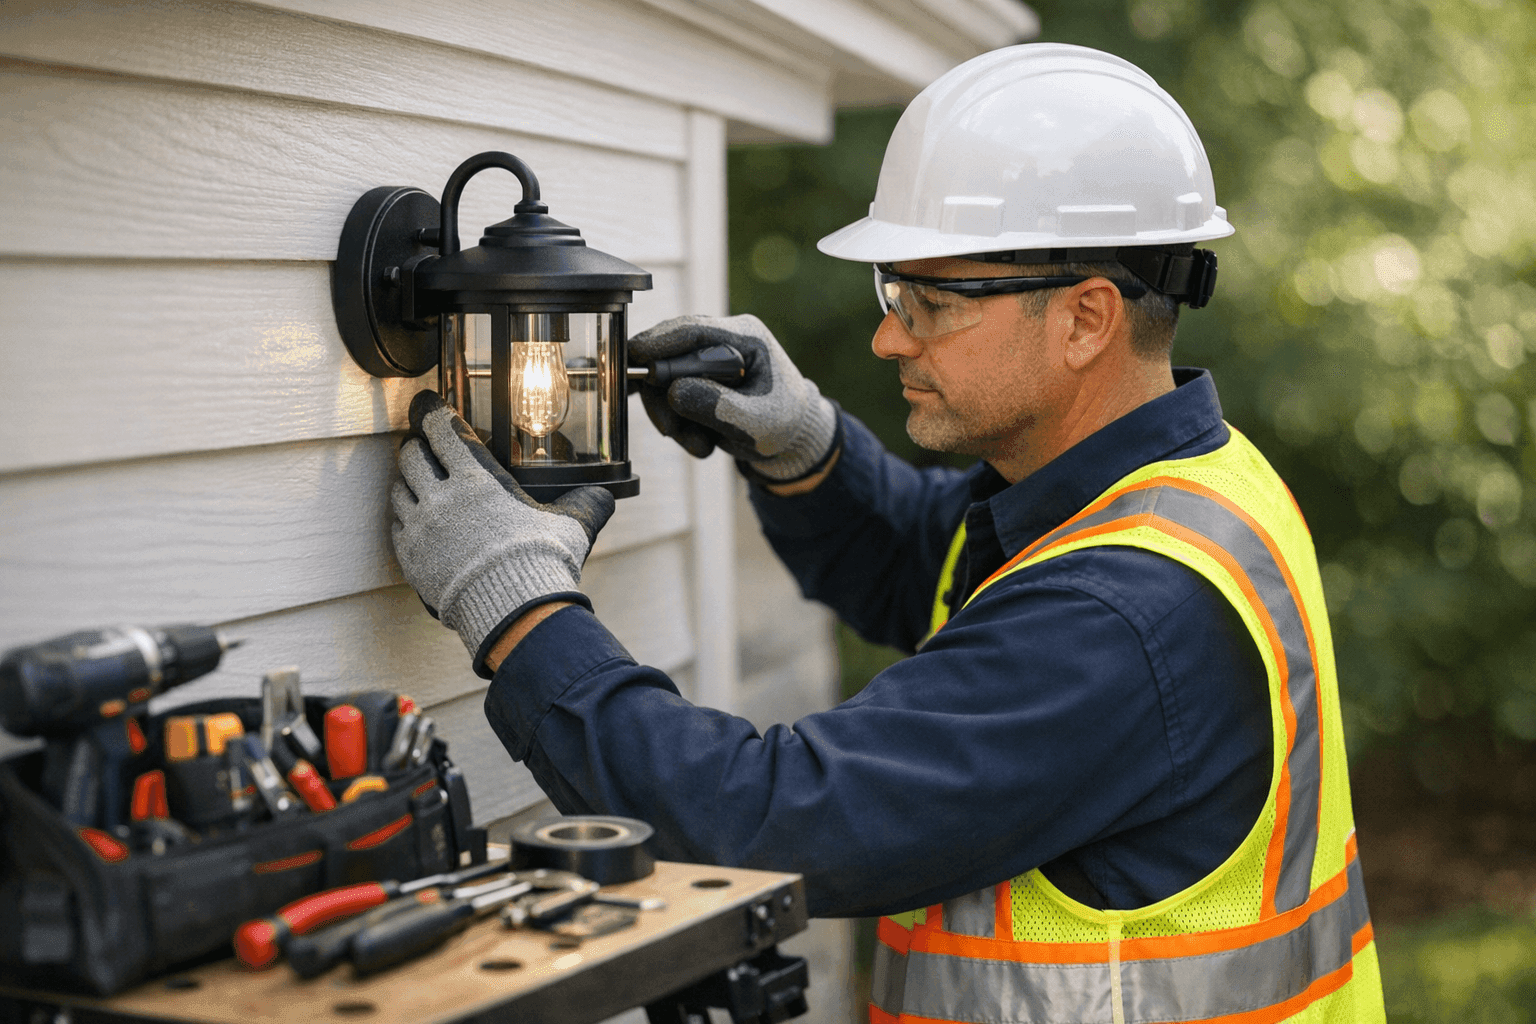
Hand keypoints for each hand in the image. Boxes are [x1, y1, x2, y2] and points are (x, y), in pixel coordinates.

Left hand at [391, 391, 615, 673]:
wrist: (514, 611)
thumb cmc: (543, 562)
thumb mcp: (573, 526)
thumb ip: (587, 502)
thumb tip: (606, 494)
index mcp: (477, 478)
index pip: (441, 429)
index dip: (430, 410)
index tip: (426, 403)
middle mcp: (442, 497)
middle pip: (411, 454)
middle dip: (417, 445)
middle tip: (425, 445)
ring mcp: (421, 528)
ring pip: (398, 488)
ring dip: (408, 480)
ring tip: (420, 482)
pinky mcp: (411, 558)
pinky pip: (396, 526)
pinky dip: (404, 516)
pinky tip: (417, 519)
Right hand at [629, 314, 837, 480]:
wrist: (791, 439)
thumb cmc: (783, 423)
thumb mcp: (757, 421)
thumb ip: (717, 406)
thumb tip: (674, 392)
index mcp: (745, 337)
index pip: (693, 329)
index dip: (658, 342)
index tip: (632, 357)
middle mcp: (722, 341)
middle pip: (670, 353)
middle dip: (662, 394)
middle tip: (670, 430)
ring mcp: (708, 360)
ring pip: (664, 379)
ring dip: (672, 417)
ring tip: (698, 445)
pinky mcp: (697, 379)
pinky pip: (669, 395)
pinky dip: (677, 422)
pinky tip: (698, 441)